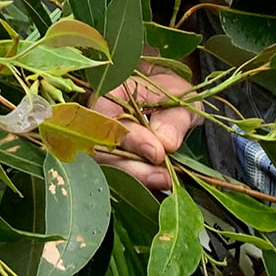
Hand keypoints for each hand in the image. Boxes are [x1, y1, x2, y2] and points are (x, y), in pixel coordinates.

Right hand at [94, 66, 197, 189]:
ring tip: (164, 180)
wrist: (166, 100)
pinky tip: (157, 184)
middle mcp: (97, 123)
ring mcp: (102, 145)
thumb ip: (173, 117)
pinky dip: (137, 183)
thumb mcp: (177, 96)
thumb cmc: (168, 91)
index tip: (157, 152)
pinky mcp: (113, 162)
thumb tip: (167, 142)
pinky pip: (119, 176)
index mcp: (107, 96)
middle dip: (132, 168)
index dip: (132, 140)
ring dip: (136, 178)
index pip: (110, 121)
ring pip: (108, 168)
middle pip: (103, 152)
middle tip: (162, 176)